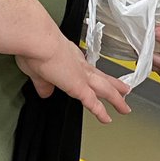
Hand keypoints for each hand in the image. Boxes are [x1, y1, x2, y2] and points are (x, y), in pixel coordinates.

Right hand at [16, 32, 131, 123]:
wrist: (39, 41)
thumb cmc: (35, 47)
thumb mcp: (37, 68)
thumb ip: (43, 82)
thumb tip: (45, 91)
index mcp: (68, 56)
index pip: (84, 68)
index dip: (91, 73)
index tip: (95, 77)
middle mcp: (79, 64)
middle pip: (101, 77)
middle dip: (113, 85)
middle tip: (124, 89)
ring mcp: (81, 75)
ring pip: (105, 89)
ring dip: (116, 98)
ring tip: (125, 106)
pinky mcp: (79, 87)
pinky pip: (93, 103)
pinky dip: (100, 112)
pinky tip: (107, 119)